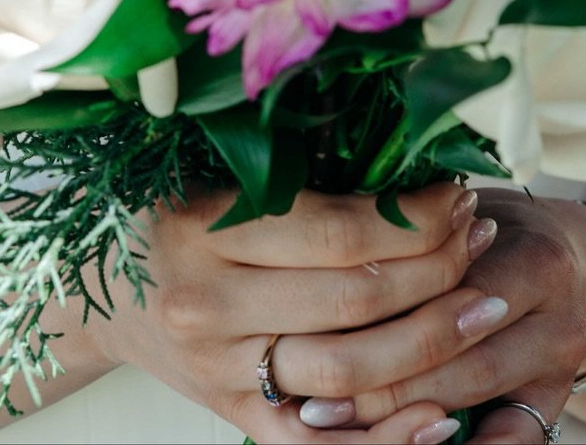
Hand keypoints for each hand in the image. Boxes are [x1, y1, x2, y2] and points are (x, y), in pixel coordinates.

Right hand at [84, 177, 492, 442]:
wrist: (103, 289)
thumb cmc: (174, 212)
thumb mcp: (219, 177)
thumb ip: (300, 178)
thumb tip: (412, 169)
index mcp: (204, 227)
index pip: (339, 231)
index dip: (414, 218)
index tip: (457, 194)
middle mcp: (207, 304)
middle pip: (354, 299)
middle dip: (437, 269)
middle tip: (481, 239)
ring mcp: (220, 371)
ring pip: (347, 371)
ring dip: (430, 340)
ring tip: (482, 306)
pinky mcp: (233, 418)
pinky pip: (317, 444)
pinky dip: (385, 437)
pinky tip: (440, 415)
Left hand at [292, 191, 585, 441]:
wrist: (574, 255)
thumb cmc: (494, 226)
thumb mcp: (463, 214)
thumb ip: (414, 235)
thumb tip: (321, 254)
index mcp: (533, 256)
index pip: (446, 295)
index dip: (375, 318)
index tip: (307, 336)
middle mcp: (557, 314)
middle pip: (459, 360)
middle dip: (379, 386)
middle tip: (313, 404)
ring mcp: (561, 365)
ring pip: (474, 396)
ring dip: (402, 419)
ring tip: (336, 424)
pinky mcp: (557, 400)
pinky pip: (514, 440)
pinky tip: (416, 444)